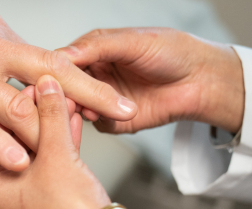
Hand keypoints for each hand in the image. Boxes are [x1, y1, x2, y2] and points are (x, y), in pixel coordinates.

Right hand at [0, 0, 137, 170]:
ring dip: (48, 127)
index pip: (45, 56)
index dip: (79, 76)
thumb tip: (9, 55)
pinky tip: (18, 159)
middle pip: (48, 71)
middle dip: (89, 92)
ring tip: (79, 149)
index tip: (108, 90)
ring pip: (13, 101)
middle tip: (122, 110)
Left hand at [0, 75, 110, 208]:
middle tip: (51, 89)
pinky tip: (73, 122)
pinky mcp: (47, 195)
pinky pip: (51, 162)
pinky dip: (62, 142)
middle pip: (15, 138)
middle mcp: (0, 190)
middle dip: (38, 112)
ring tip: (66, 100)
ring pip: (36, 149)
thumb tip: (46, 86)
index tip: (31, 85)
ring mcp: (24, 194)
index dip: (15, 104)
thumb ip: (51, 117)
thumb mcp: (57, 157)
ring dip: (53, 124)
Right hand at [56, 28, 243, 132]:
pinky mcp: (116, 120)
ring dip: (80, 108)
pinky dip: (99, 120)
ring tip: (86, 107)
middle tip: (64, 97)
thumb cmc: (172, 51)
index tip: (49, 78)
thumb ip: (97, 46)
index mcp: (94, 52)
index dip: (55, 71)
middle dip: (64, 94)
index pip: (64, 63)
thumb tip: (64, 54)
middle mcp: (95, 76)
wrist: (203, 79)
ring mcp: (104, 99)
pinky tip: (103, 115)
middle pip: (67, 89)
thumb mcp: (132, 41)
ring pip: (79, 108)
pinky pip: (98, 124)